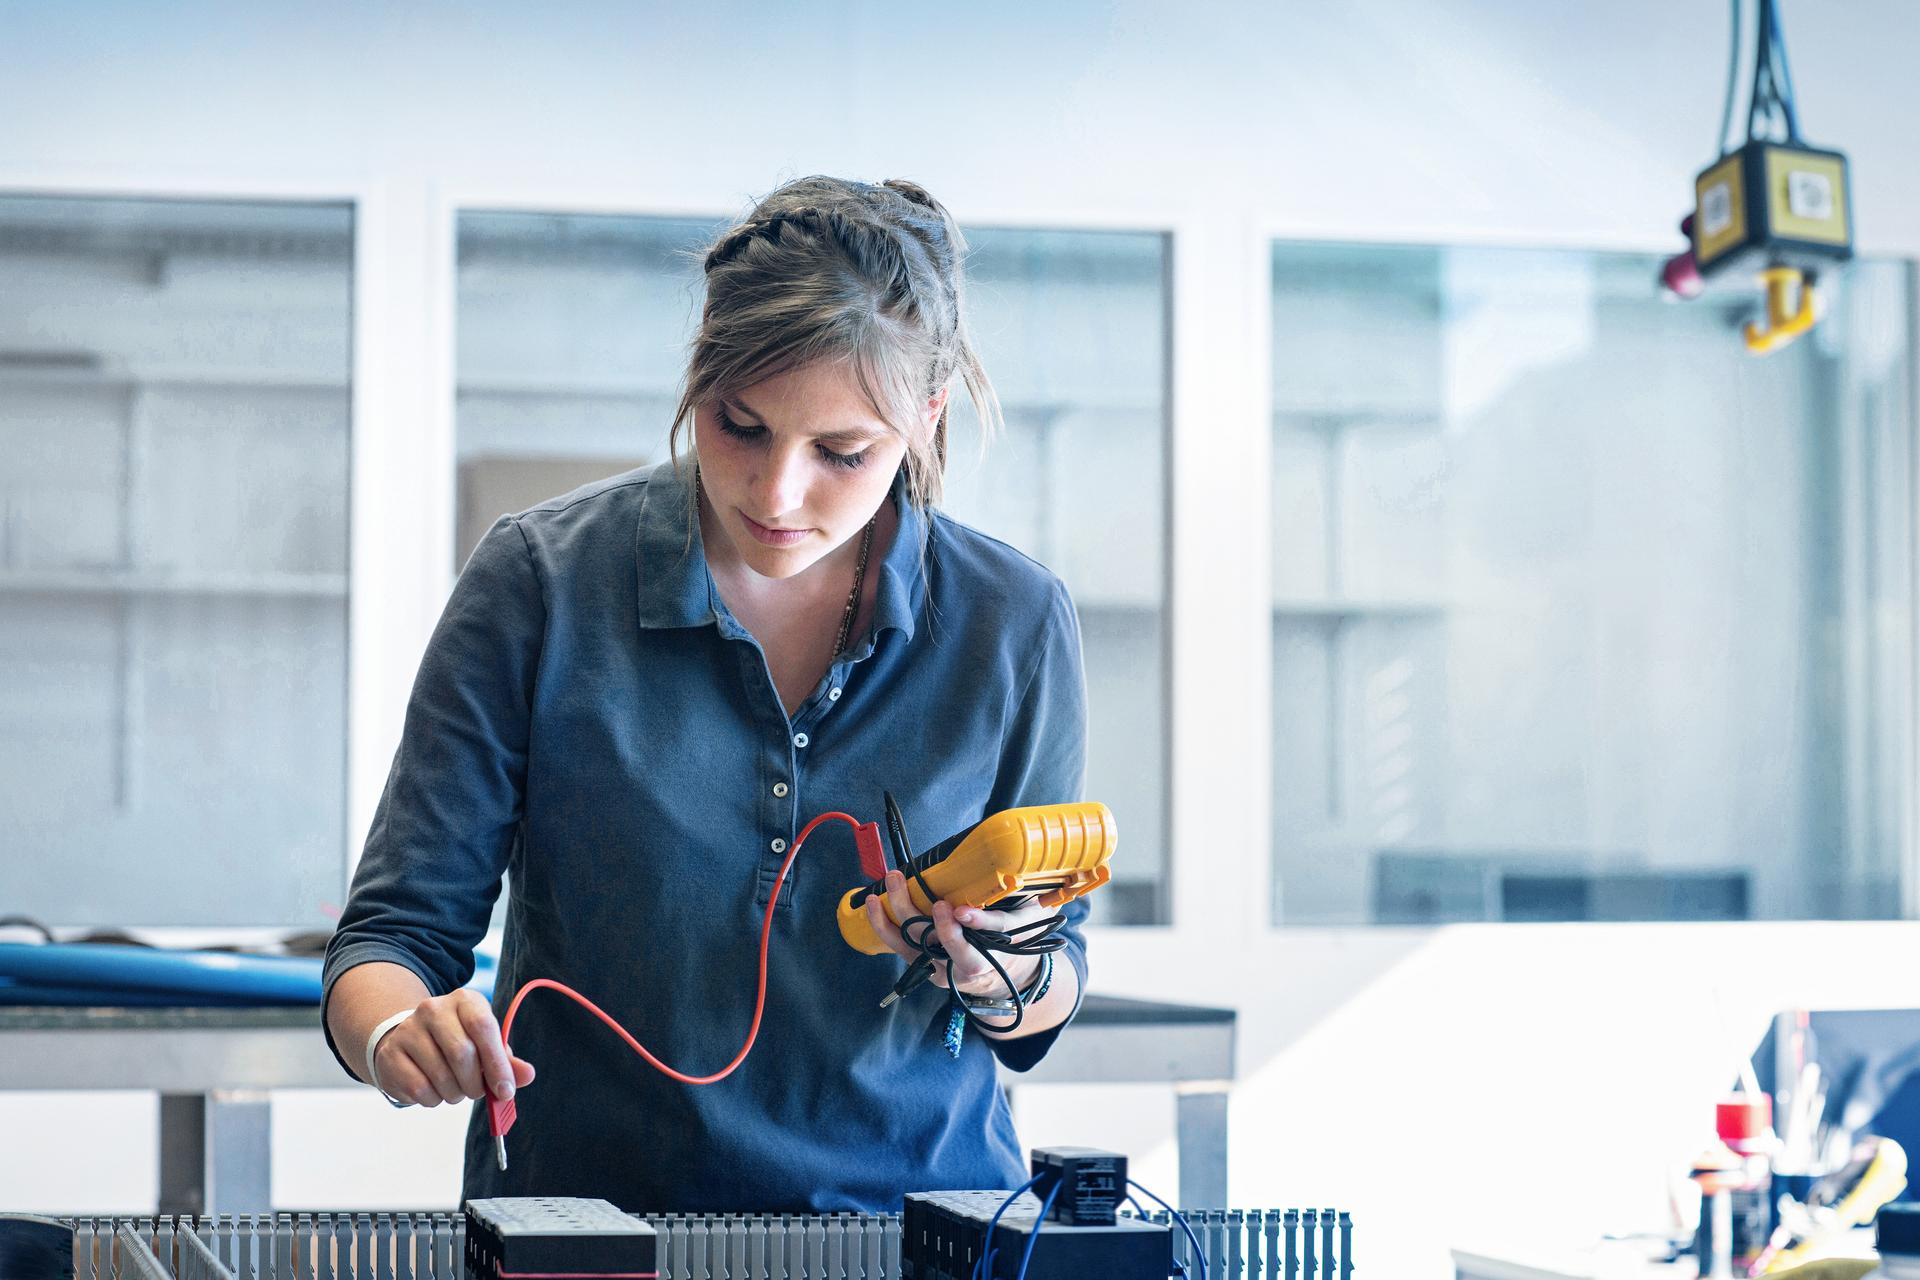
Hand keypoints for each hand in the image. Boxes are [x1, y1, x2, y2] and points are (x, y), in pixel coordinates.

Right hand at [373, 987, 535, 1106]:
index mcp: (464, 1000)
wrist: (409, 1040)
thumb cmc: (456, 1044)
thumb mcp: (485, 1045)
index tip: (506, 1090)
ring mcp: (408, 1030)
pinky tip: (434, 1091)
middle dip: (475, 1084)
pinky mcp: (390, 1054)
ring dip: (455, 1094)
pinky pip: (419, 1088)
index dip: (497, 1063)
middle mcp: (433, 1009)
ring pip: (441, 1075)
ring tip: (455, 1089)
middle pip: (461, 1053)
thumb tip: (527, 1075)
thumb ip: (507, 1061)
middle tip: (476, 1092)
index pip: (483, 1026)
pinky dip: (433, 1099)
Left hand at [863, 869, 1047, 997]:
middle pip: (944, 943)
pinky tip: (872, 903)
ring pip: (915, 944)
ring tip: (890, 884)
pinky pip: (899, 946)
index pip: (987, 937)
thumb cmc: (1014, 942)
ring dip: (899, 914)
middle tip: (924, 891)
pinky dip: (883, 925)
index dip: (976, 924)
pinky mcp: (923, 964)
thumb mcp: (1029, 922)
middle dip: (933, 920)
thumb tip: (1032, 867)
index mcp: (995, 953)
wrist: (1002, 979)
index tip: (963, 912)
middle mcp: (965, 965)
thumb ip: (1024, 903)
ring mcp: (941, 966)